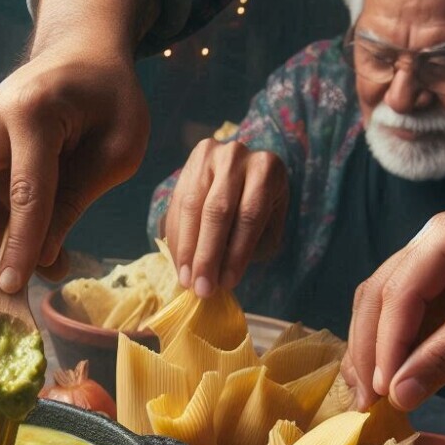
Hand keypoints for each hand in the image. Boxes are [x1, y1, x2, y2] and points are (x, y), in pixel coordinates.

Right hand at [0, 0, 159, 296]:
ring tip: (23, 269)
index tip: (15, 288)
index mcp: (33, 111)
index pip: (24, 192)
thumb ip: (77, 200)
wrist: (82, 49)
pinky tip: (20, 239)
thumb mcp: (118, 149)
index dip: (19, 245)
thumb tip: (42, 257)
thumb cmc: (111, 96)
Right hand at [163, 138, 288, 296]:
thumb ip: (249, 245)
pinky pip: (176, 206)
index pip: (249, 215)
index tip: (226, 284)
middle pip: (217, 210)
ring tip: (186, 280)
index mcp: (266, 168)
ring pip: (191, 208)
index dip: (236, 252)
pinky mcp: (186, 167)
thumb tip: (220, 278)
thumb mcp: (269, 223)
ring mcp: (207, 157)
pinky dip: (176, 238)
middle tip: (201, 288)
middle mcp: (236, 156)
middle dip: (207, 254)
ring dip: (186, 249)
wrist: (247, 172)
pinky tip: (179, 263)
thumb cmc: (262, 206)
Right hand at [342, 212, 444, 411]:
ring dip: (369, 349)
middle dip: (368, 349)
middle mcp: (428, 242)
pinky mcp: (437, 281)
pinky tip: (381, 374)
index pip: (399, 294)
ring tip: (364, 393)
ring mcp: (429, 259)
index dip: (386, 344)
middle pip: (378, 295)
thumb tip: (399, 396)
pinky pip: (398, 310)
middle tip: (365, 401)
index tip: (383, 391)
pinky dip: (388, 343)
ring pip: (379, 302)